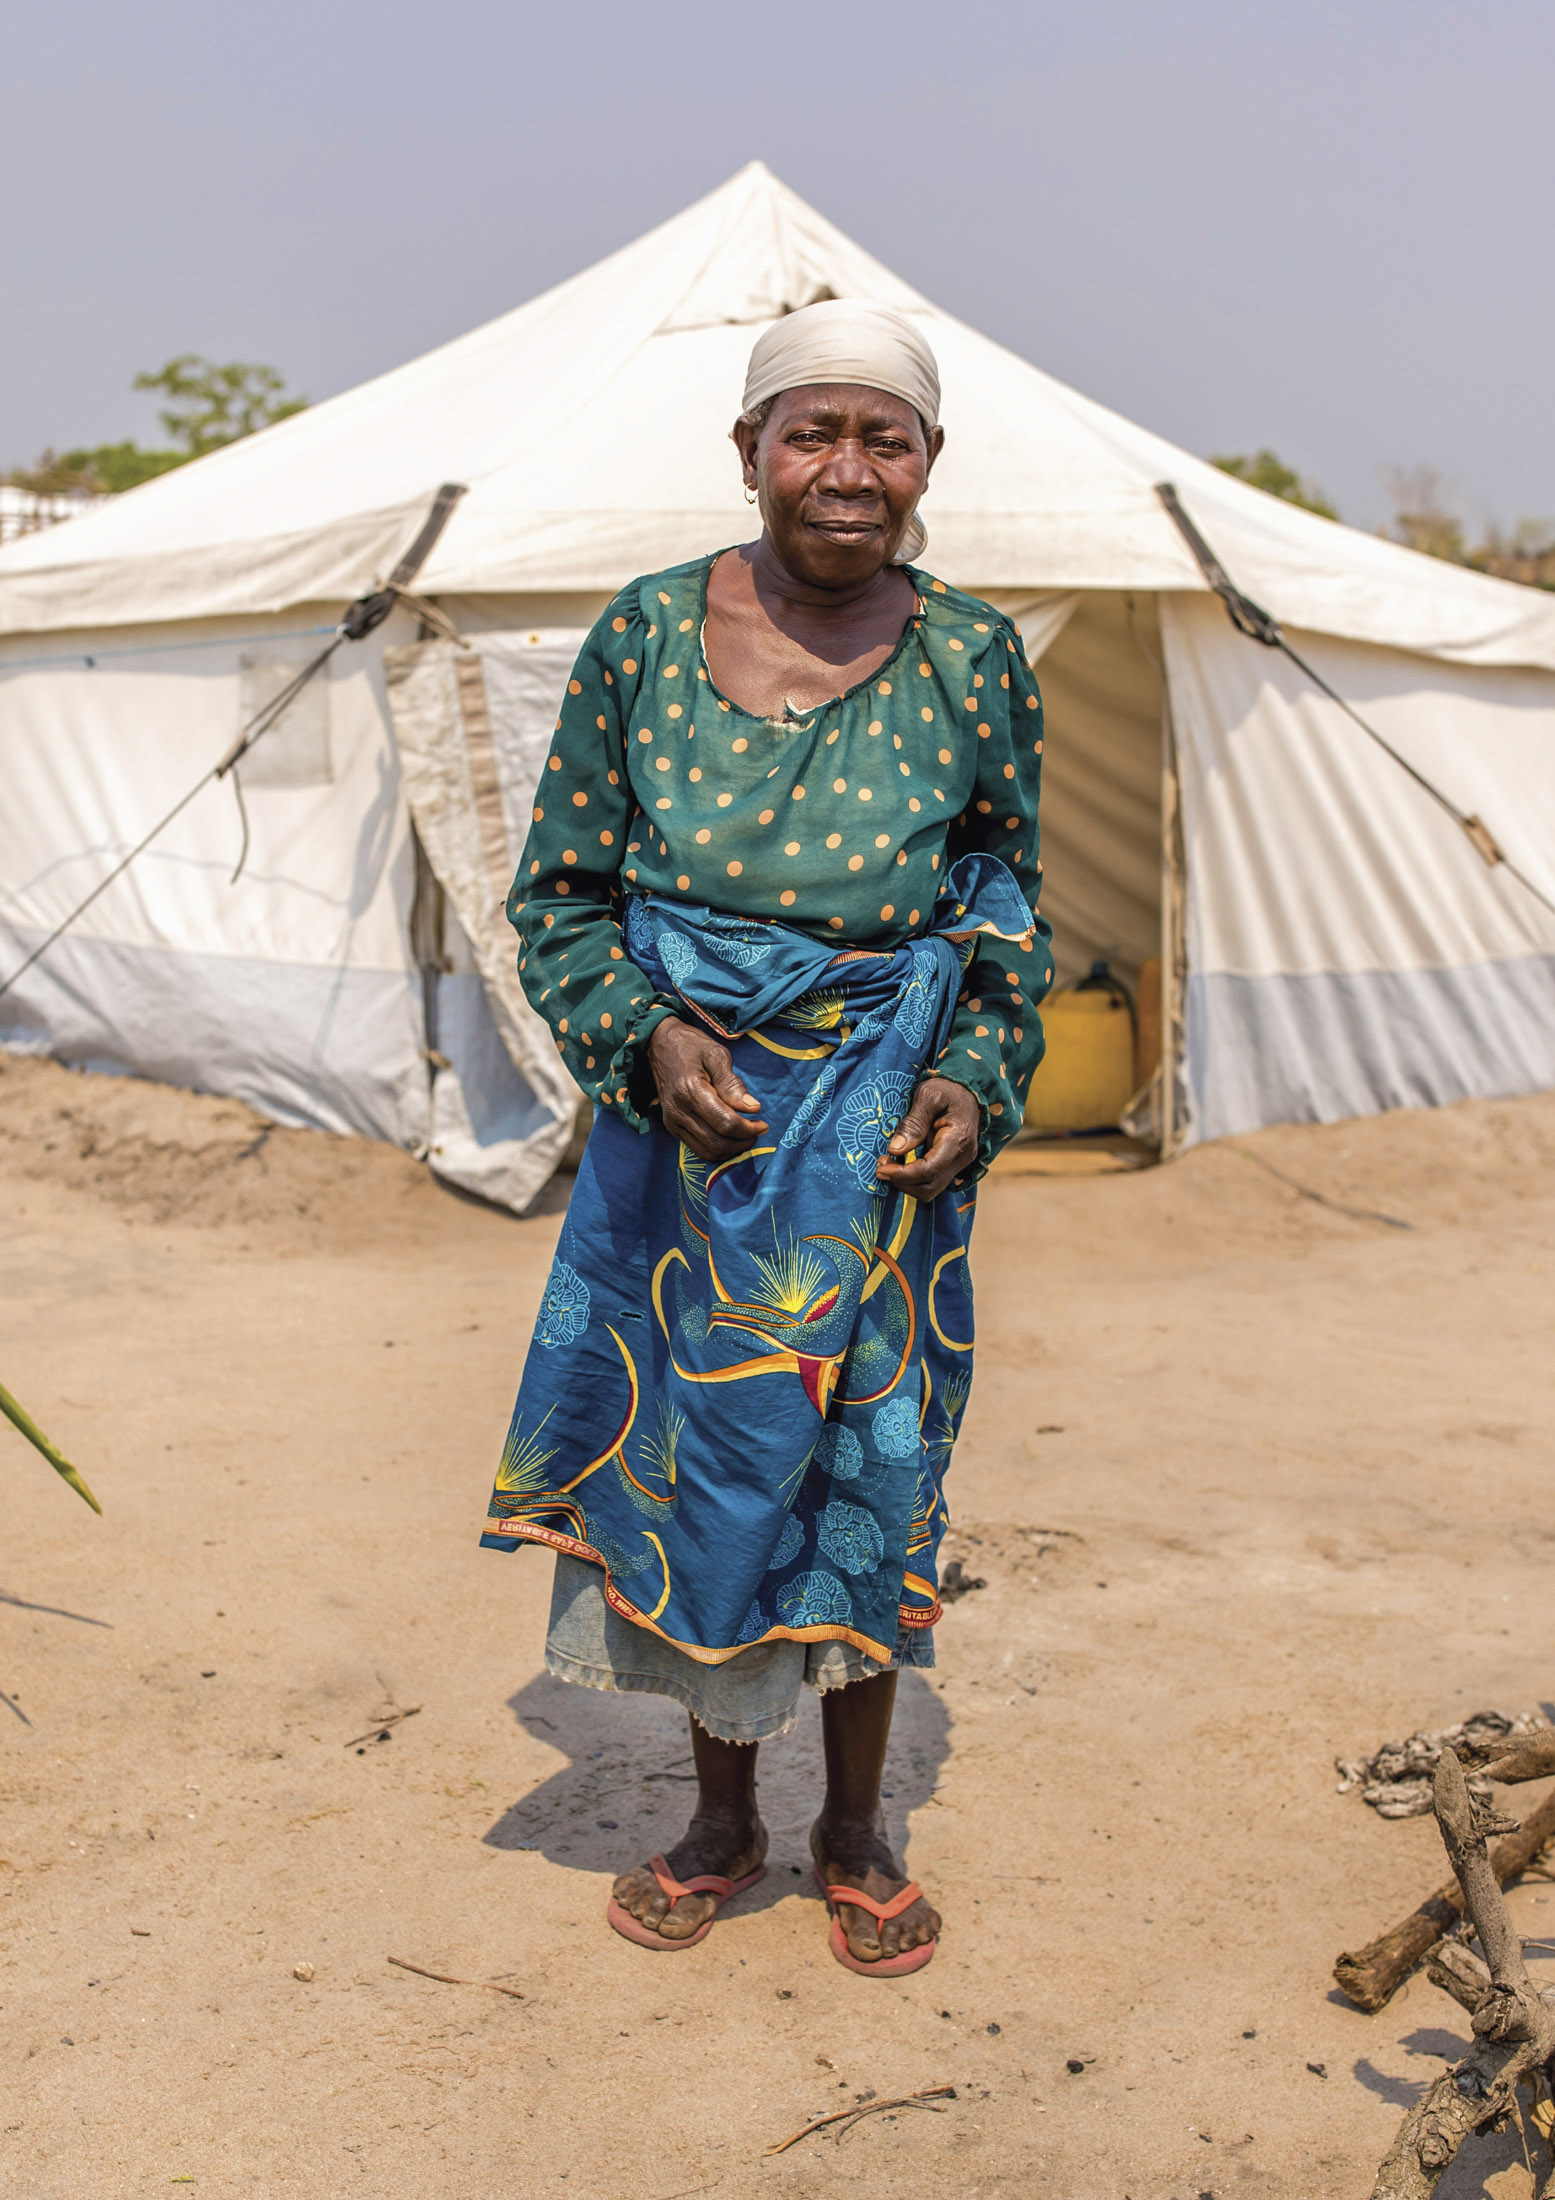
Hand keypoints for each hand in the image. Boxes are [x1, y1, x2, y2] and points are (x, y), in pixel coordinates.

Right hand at [648, 1017, 767, 1160]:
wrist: (660, 1045)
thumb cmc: (691, 1046)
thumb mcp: (716, 1055)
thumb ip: (733, 1083)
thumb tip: (753, 1108)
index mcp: (690, 1091)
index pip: (725, 1123)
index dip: (748, 1129)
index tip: (763, 1123)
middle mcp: (678, 1111)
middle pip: (717, 1143)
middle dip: (742, 1142)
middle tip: (758, 1131)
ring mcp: (672, 1122)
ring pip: (707, 1151)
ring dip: (731, 1150)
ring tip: (747, 1136)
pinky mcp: (671, 1127)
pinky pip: (698, 1149)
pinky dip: (718, 1150)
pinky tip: (730, 1138)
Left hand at [874, 1076, 980, 1199]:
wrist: (968, 1088)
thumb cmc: (946, 1088)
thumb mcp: (927, 1096)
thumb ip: (913, 1123)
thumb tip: (895, 1150)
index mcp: (958, 1139)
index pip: (929, 1170)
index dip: (902, 1174)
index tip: (881, 1167)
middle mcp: (963, 1156)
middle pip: (930, 1186)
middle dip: (902, 1181)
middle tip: (881, 1166)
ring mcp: (960, 1162)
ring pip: (932, 1189)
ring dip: (907, 1183)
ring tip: (888, 1165)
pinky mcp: (954, 1163)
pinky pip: (933, 1180)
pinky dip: (914, 1178)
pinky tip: (900, 1164)